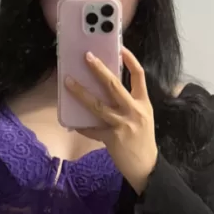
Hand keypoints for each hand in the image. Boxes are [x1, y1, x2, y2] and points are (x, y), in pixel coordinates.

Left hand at [64, 47, 157, 194]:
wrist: (146, 166)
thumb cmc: (142, 139)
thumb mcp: (142, 117)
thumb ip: (129, 103)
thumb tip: (106, 87)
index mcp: (143, 103)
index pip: (139, 75)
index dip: (130, 60)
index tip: (120, 47)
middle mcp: (134, 111)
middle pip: (114, 85)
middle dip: (99, 69)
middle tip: (87, 56)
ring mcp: (122, 124)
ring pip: (98, 105)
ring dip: (81, 93)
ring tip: (68, 82)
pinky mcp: (112, 138)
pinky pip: (92, 129)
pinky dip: (81, 125)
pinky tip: (71, 122)